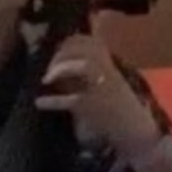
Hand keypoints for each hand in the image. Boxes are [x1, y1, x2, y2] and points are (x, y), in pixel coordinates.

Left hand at [36, 34, 161, 159]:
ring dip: (62, 68)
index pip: (91, 42)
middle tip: (48, 69)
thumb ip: (89, 69)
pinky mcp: (93, 107)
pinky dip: (53, 101)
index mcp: (110, 65)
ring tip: (45, 80)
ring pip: (85, 66)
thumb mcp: (106, 82)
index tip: (57, 50)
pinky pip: (72, 100)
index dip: (71, 42)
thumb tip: (60, 58)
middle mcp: (108, 72)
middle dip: (62, 54)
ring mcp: (102, 89)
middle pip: (86, 50)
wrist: (131, 129)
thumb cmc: (114, 105)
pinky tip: (40, 102)